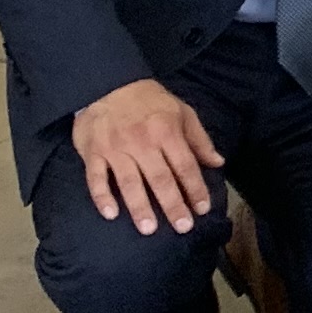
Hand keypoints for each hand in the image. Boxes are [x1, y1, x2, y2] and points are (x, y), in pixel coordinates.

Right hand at [70, 78, 220, 234]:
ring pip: (128, 182)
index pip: (185, 165)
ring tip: (148, 229)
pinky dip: (102, 196)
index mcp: (167, 132)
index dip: (195, 188)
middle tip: (182, 227)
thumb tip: (218, 162)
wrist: (107, 83)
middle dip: (172, 204)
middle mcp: (142, 142)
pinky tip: (110, 214)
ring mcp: (116, 149)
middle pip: (159, 178)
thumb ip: (199, 139)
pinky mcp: (93, 153)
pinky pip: (96, 177)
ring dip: (139, 206)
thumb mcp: (182, 112)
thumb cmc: (150, 101)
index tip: (203, 209)